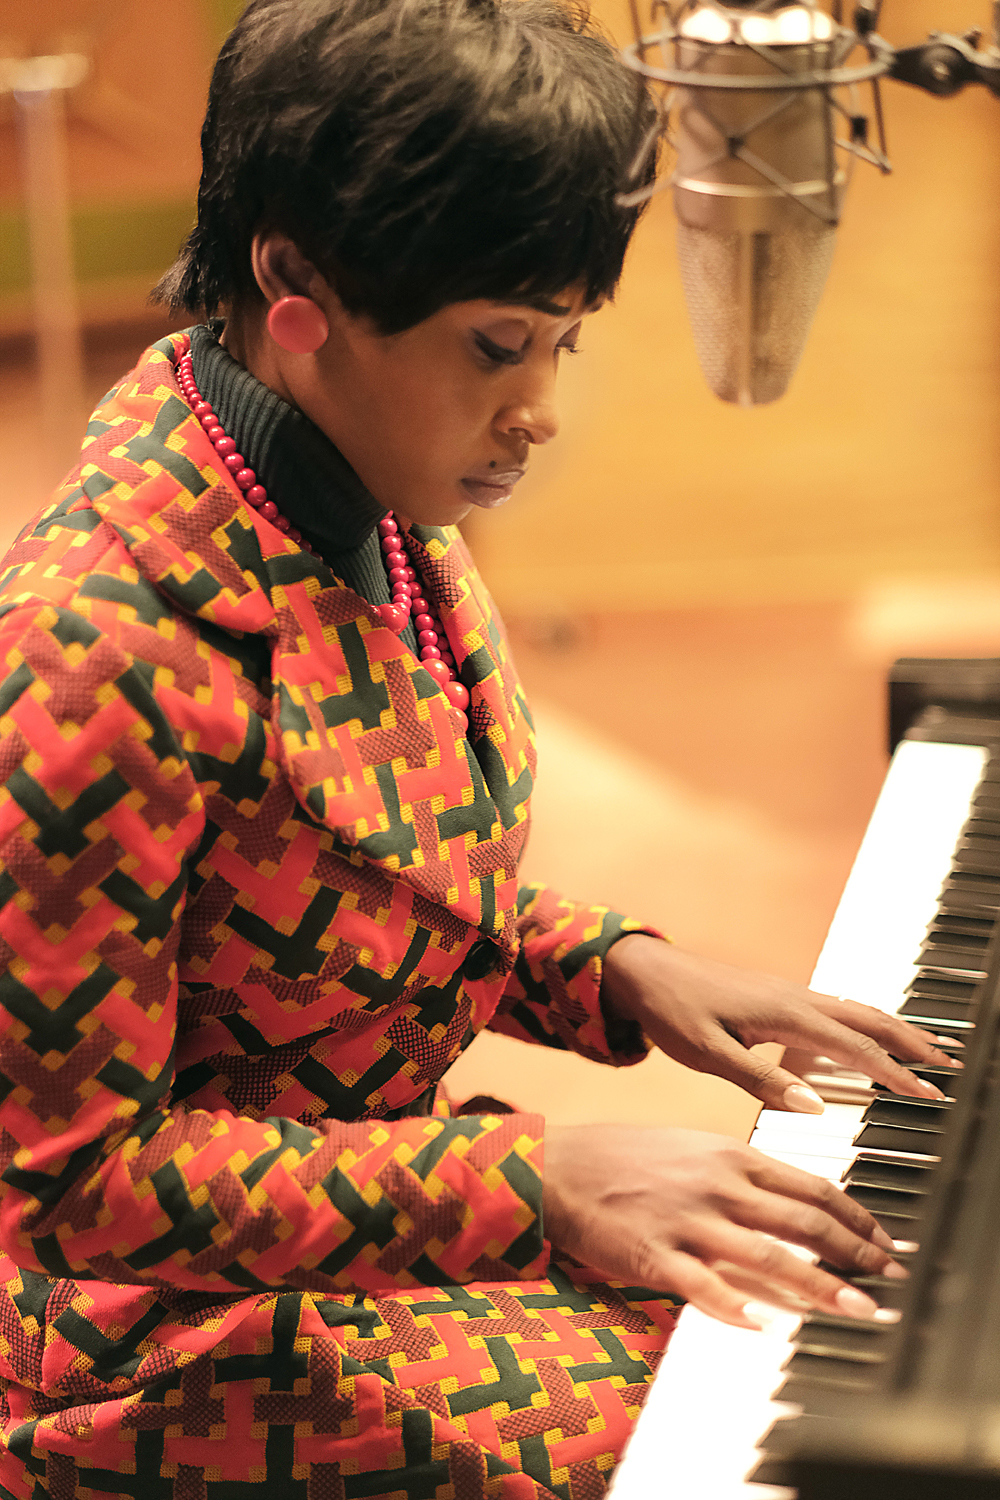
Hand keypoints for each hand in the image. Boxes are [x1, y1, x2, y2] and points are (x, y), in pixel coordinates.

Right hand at [542, 1123, 905, 1327]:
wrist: (559, 1165)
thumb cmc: (627, 1158)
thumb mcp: (694, 1150)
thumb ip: (744, 1176)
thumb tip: (796, 1204)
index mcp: (730, 1156)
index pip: (812, 1187)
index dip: (857, 1217)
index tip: (885, 1242)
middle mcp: (717, 1186)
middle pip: (804, 1223)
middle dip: (856, 1254)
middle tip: (889, 1279)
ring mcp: (687, 1221)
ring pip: (768, 1257)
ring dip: (820, 1287)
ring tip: (856, 1310)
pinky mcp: (654, 1255)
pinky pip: (704, 1287)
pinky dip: (738, 1308)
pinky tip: (765, 1326)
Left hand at [602, 936, 960, 1112]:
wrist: (643, 972)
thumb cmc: (671, 1012)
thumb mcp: (707, 1054)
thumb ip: (760, 1079)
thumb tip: (813, 1105)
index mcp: (784, 1014)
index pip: (854, 1048)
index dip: (893, 1073)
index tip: (927, 1094)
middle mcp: (794, 998)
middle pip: (868, 1020)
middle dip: (911, 1043)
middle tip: (948, 1067)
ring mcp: (787, 994)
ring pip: (855, 1011)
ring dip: (894, 1030)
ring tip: (925, 1050)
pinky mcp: (776, 997)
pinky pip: (834, 1009)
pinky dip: (864, 1023)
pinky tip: (866, 1038)